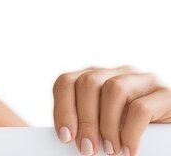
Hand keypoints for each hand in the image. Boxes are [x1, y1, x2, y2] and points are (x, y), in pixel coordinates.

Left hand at [53, 65, 170, 155]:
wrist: (166, 136)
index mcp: (97, 77)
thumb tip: (71, 137)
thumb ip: (87, 124)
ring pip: (114, 89)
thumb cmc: (132, 131)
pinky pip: (141, 109)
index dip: (62, 109)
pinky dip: (131, 133)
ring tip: (110, 150)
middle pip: (88, 83)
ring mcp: (143, 80)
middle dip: (85, 120)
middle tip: (87, 148)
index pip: (66, 82)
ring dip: (107, 125)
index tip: (65, 136)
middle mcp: (119, 73)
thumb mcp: (105, 124)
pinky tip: (128, 150)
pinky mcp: (165, 94)